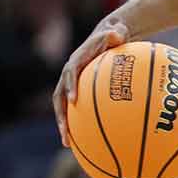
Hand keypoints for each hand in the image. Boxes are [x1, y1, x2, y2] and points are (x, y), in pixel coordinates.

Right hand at [52, 19, 128, 147]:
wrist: (109, 37)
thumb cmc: (114, 35)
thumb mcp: (115, 31)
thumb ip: (115, 32)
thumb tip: (118, 33)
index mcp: (76, 62)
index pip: (69, 74)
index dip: (70, 86)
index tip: (73, 100)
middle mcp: (70, 76)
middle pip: (59, 98)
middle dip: (60, 116)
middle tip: (65, 133)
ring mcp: (72, 86)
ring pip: (63, 109)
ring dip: (64, 126)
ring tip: (68, 145)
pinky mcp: (79, 93)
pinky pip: (77, 111)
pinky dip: (80, 125)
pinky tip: (88, 142)